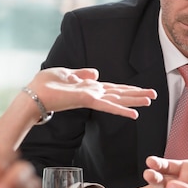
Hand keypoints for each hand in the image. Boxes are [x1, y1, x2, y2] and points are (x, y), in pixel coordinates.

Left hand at [30, 67, 156, 118]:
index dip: (128, 89)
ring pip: (118, 99)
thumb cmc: (44, 85)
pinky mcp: (87, 100)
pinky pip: (108, 106)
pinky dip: (122, 110)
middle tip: (154, 95)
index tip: (141, 90)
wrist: (32, 96)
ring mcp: (91, 98)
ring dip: (134, 100)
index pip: (113, 89)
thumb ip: (82, 74)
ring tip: (150, 101)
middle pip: (119, 94)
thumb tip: (97, 73)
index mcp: (89, 88)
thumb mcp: (66, 74)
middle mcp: (93, 95)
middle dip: (137, 95)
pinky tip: (134, 114)